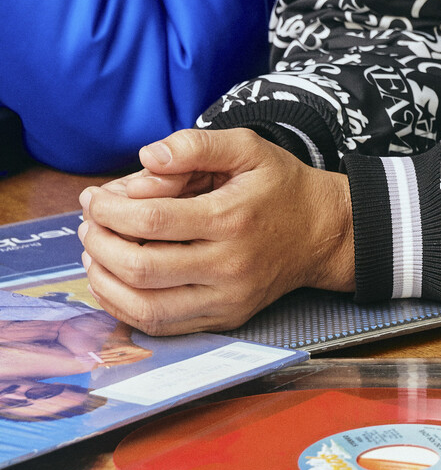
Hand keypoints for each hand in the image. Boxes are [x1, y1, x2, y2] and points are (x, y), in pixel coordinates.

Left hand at [78, 128, 354, 336]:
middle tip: (88, 224)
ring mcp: (226, 298)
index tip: (94, 197)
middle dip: (99, 244)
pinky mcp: (225, 318)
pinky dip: (127, 308)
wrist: (324, 232)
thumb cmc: (281, 185)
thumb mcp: (248, 147)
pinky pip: (163, 325)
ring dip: (105, 282)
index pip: (151, 222)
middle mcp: (228, 265)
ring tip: (93, 253)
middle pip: (141, 267)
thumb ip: (196, 145)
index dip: (110, 211)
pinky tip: (114, 282)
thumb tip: (148, 156)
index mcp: (230, 218)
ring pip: (146, 307)